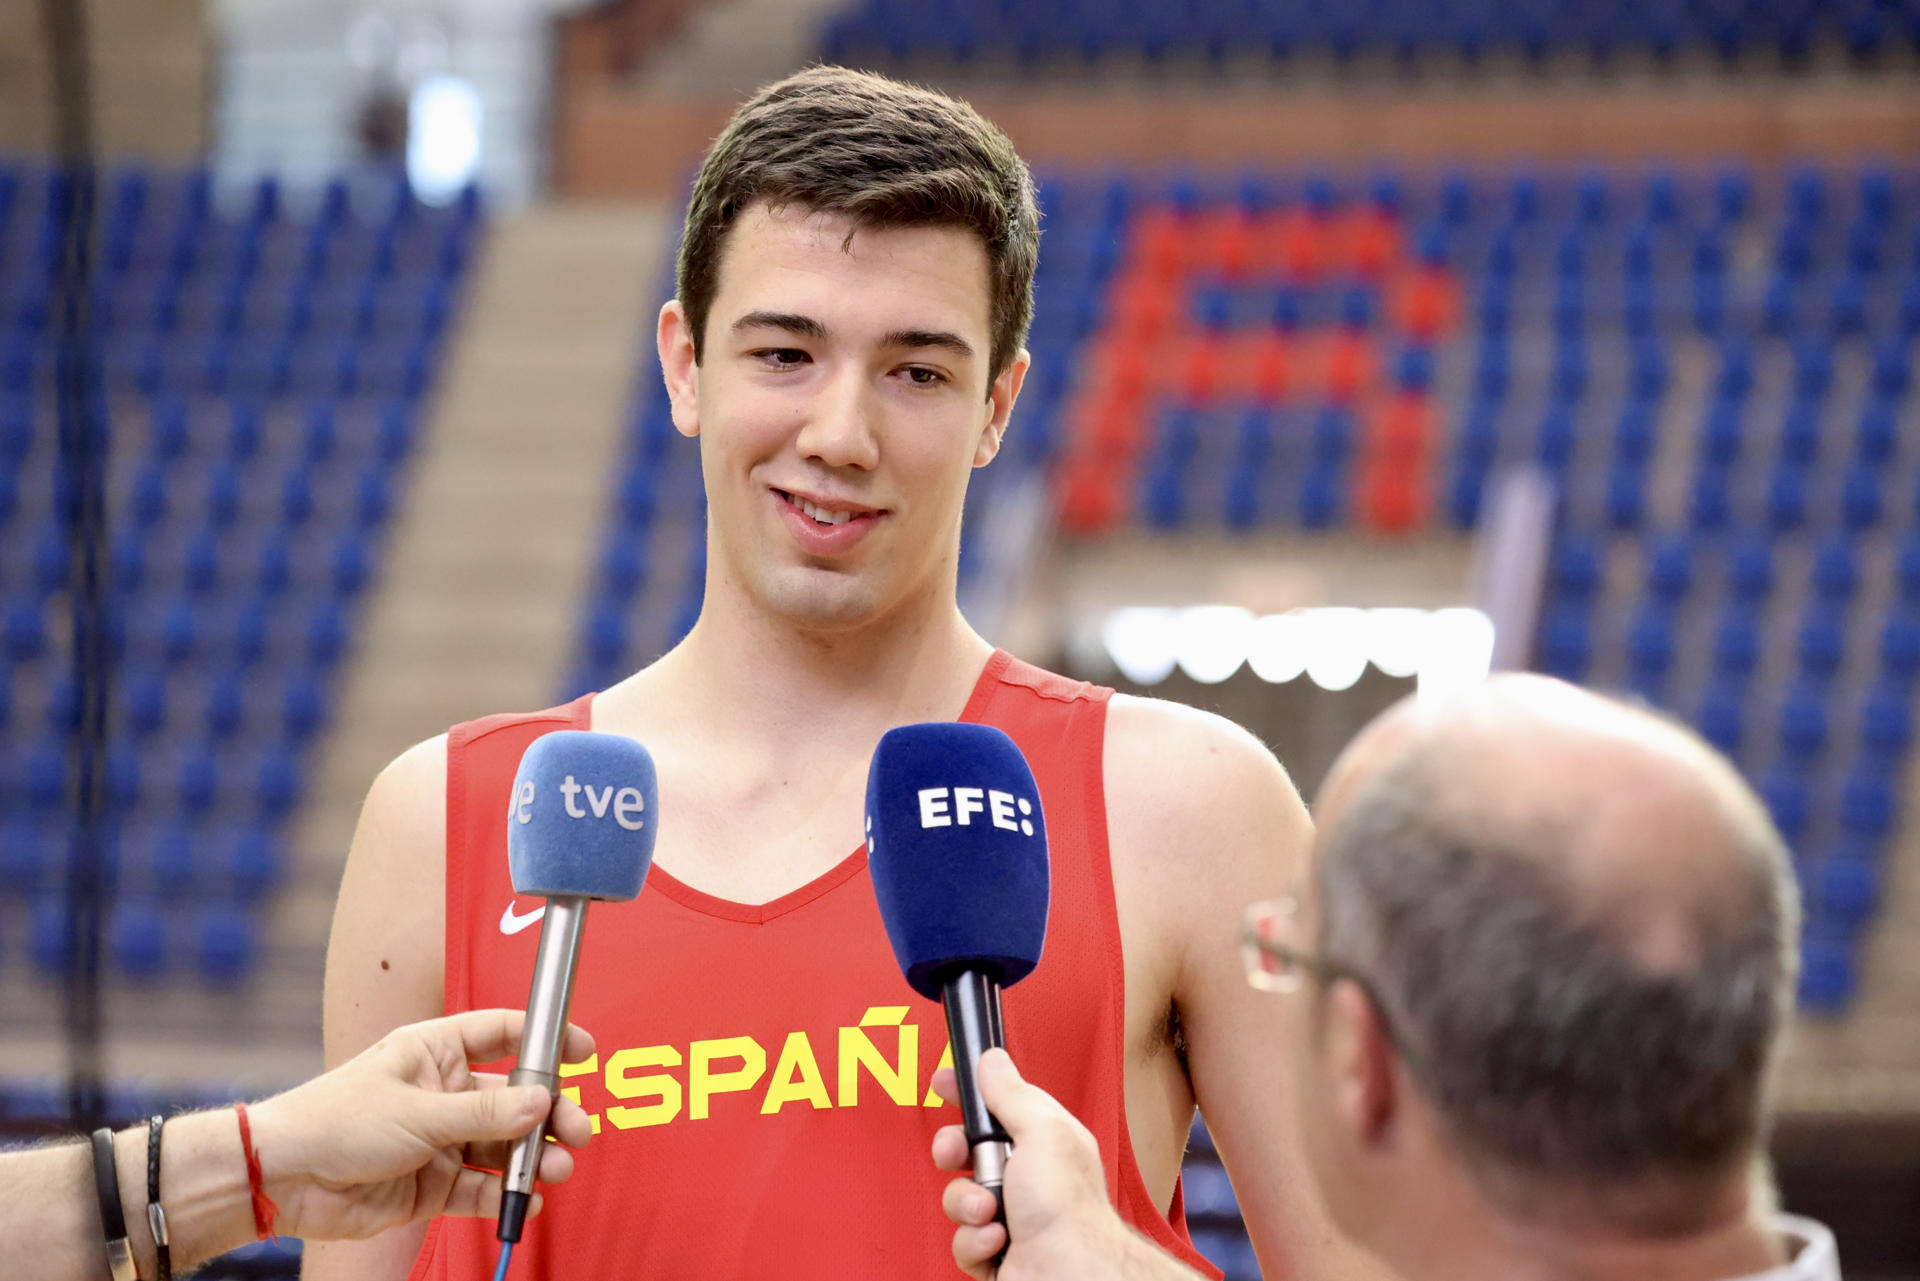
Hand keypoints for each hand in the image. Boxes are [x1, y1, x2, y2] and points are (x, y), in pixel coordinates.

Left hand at [248, 1009, 594, 1241]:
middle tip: (575, 1131)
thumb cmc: (335, 1119)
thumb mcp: (417, 1111)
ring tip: (553, 1170)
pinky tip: (522, 1200)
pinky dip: (503, 1194)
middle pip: (514, 1097)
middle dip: (548, 1113)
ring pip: (503, 1145)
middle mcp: (443, 1092)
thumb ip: (485, 1110)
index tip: (583, 1052)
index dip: (545, 1039)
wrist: (284, 1179)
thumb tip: (543, 1100)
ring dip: (531, 1158)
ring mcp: (440, 1139)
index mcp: (436, 1051)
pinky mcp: (432, 1184)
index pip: (503, 1034)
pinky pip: (480, 1187)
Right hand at [931, 1049, 1128, 1279]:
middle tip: (955, 1154)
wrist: (1070, 1273)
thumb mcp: (1041, 1132)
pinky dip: (976, 1241)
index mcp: (1041, 1139)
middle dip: (954, 1152)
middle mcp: (1024, 1175)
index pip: (997, 1104)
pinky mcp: (994, 1250)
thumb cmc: (1067, 1208)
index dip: (968, 1093)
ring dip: (968, 1204)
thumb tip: (991, 1061)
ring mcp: (1008, 1214)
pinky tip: (999, 1240)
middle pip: (966, 1150)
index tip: (943, 1083)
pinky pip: (962, 1238)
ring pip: (958, 1197)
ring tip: (992, 1211)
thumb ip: (1012, 1094)